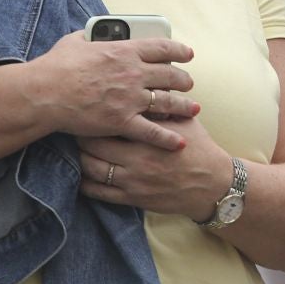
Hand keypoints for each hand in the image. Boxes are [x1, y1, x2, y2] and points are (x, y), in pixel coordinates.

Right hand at [21, 31, 199, 151]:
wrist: (44, 93)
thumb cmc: (56, 67)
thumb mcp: (76, 41)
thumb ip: (91, 37)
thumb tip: (93, 32)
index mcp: (124, 51)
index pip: (162, 48)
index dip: (179, 51)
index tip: (187, 54)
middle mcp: (133, 73)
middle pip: (170, 76)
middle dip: (183, 80)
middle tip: (188, 83)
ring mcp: (130, 99)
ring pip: (167, 102)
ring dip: (183, 105)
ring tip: (192, 107)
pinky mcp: (121, 121)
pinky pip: (152, 131)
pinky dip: (168, 138)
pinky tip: (180, 142)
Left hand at [76, 118, 231, 221]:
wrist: (212, 184)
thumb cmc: (199, 148)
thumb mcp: (184, 122)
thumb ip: (163, 106)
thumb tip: (146, 84)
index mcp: (149, 137)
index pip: (112, 123)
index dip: (94, 115)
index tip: (86, 107)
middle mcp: (137, 160)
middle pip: (94, 146)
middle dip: (80, 135)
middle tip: (73, 125)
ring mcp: (132, 181)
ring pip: (91, 170)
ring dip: (79, 158)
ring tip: (73, 148)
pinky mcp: (132, 198)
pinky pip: (99, 193)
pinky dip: (84, 184)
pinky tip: (79, 174)